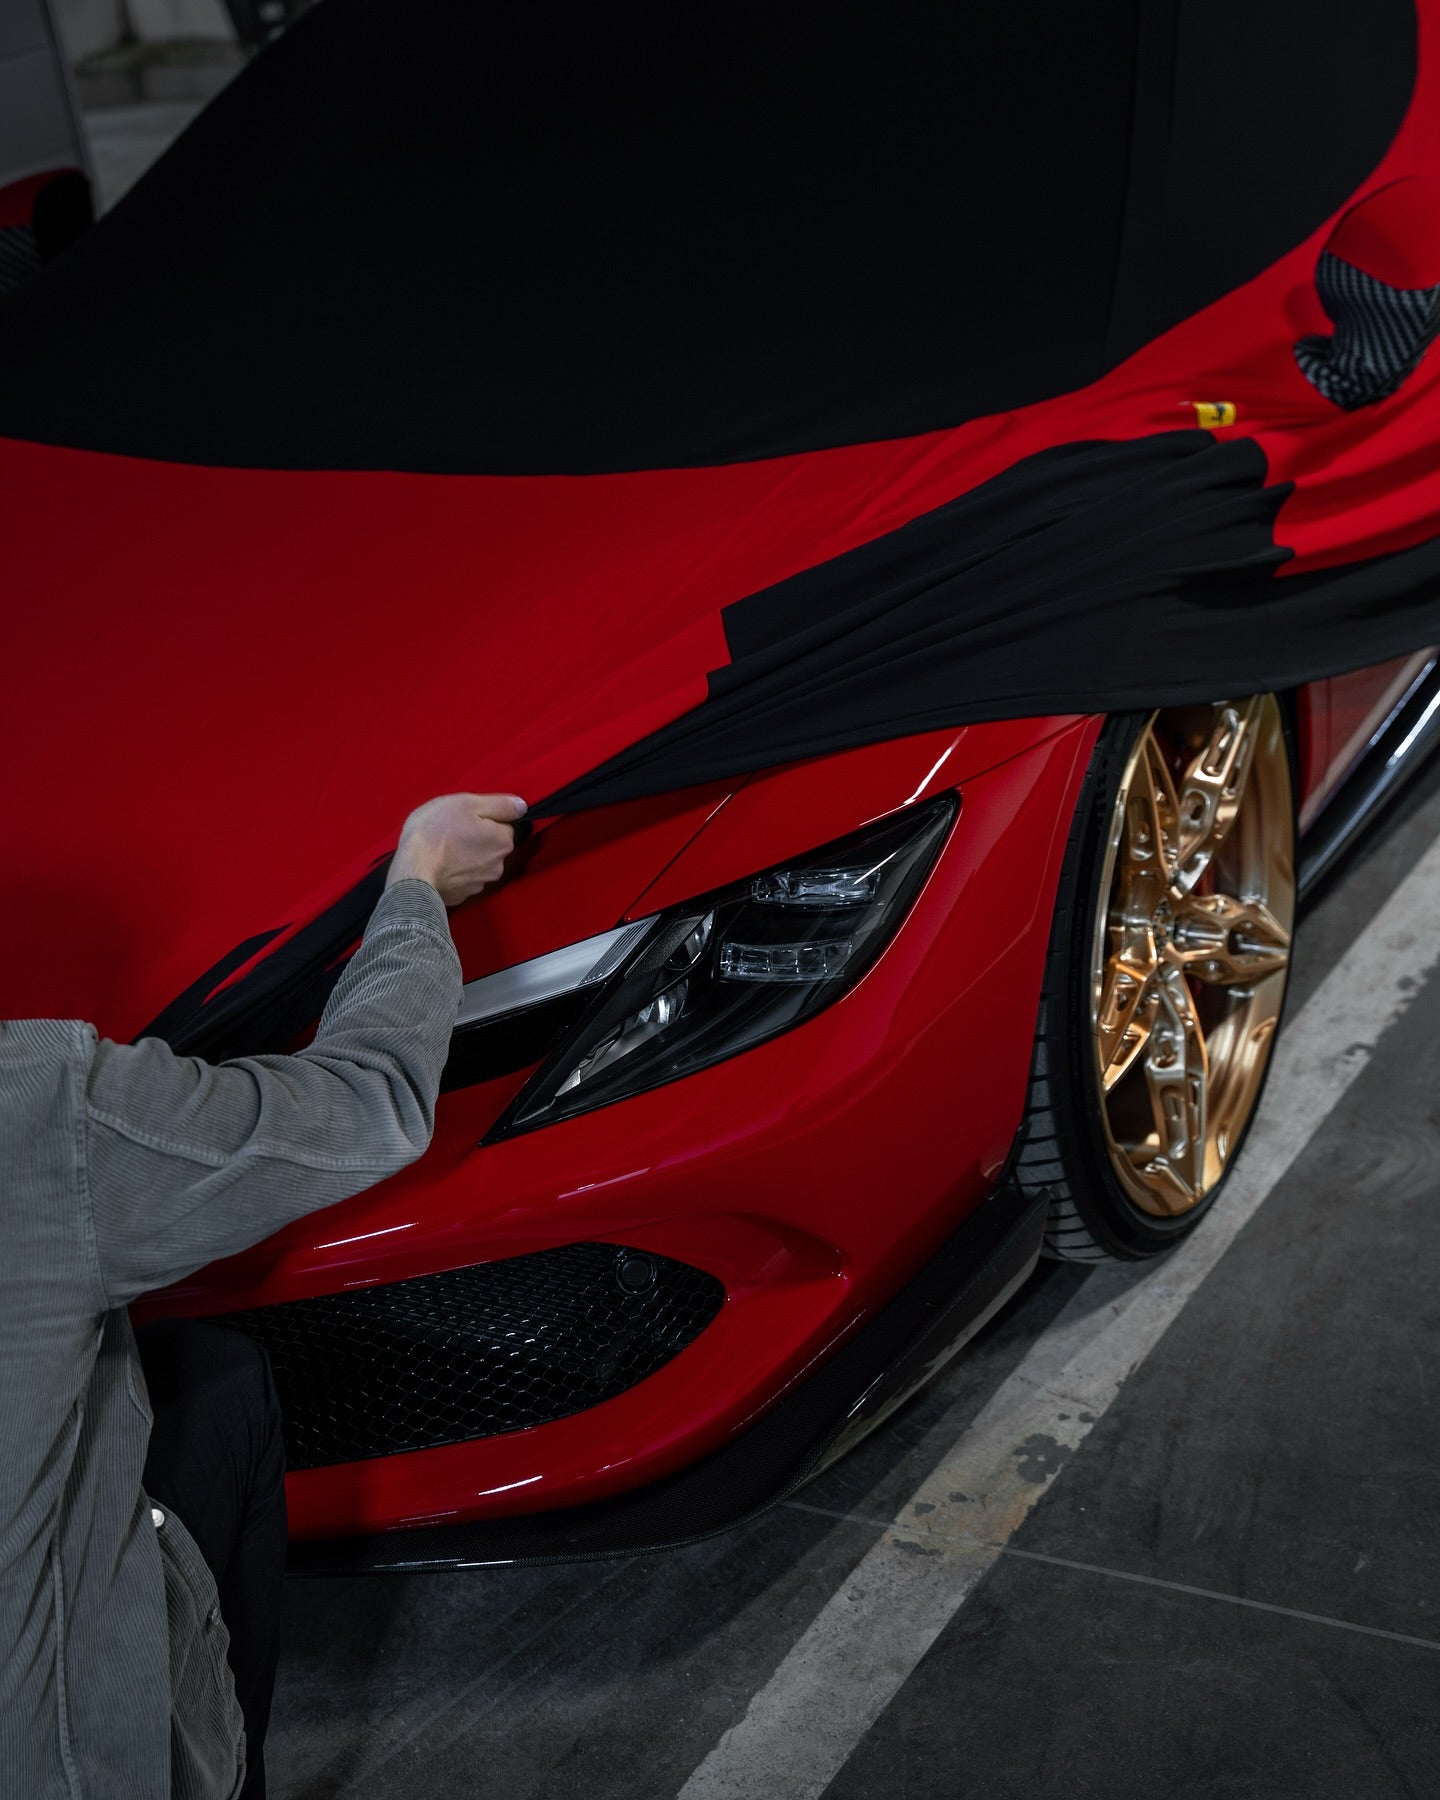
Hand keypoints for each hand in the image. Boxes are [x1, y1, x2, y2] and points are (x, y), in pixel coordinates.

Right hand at [386, 793, 527, 906]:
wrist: (412, 873)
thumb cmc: (436, 832)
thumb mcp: (467, 804)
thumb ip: (500, 804)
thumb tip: (522, 807)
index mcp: (503, 842)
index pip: (503, 825)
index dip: (483, 819)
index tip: (464, 818)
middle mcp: (498, 866)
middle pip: (491, 845)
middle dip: (475, 838)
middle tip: (451, 831)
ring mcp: (479, 884)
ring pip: (477, 863)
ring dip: (465, 855)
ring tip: (442, 848)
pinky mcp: (462, 896)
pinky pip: (462, 878)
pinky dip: (453, 871)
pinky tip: (438, 865)